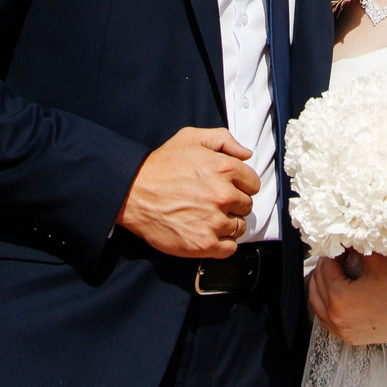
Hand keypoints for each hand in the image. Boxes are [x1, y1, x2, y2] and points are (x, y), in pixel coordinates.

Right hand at [118, 128, 257, 258]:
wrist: (133, 193)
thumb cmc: (161, 166)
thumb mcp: (190, 138)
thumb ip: (223, 140)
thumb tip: (246, 154)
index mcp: (224, 168)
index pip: (253, 183)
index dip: (241, 185)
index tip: (228, 187)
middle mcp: (223, 195)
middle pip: (247, 206)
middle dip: (234, 204)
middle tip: (214, 202)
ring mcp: (214, 222)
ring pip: (239, 227)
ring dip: (228, 224)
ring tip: (208, 217)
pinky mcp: (204, 244)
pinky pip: (230, 249)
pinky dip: (222, 244)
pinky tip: (208, 233)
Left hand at [308, 253, 386, 345]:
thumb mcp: (377, 259)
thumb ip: (357, 246)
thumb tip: (345, 238)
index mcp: (340, 296)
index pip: (325, 268)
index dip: (332, 254)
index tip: (340, 250)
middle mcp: (336, 316)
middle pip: (318, 285)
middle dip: (325, 269)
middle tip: (336, 259)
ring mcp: (341, 329)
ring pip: (317, 304)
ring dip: (321, 287)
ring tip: (332, 276)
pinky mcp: (349, 337)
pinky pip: (327, 321)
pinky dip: (326, 307)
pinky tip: (333, 297)